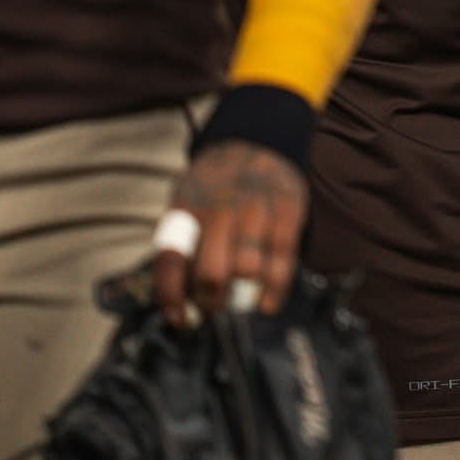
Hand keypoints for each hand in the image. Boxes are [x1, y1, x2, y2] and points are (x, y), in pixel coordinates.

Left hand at [152, 140, 308, 326]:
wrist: (258, 139)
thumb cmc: (215, 187)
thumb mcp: (187, 203)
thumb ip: (180, 247)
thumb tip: (179, 306)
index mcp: (186, 207)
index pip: (171, 262)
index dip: (172, 298)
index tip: (180, 320)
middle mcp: (219, 207)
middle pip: (211, 273)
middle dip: (211, 303)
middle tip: (213, 309)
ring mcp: (256, 207)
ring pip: (249, 270)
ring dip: (243, 298)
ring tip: (241, 304)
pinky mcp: (288, 209)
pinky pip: (284, 260)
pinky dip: (275, 289)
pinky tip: (268, 303)